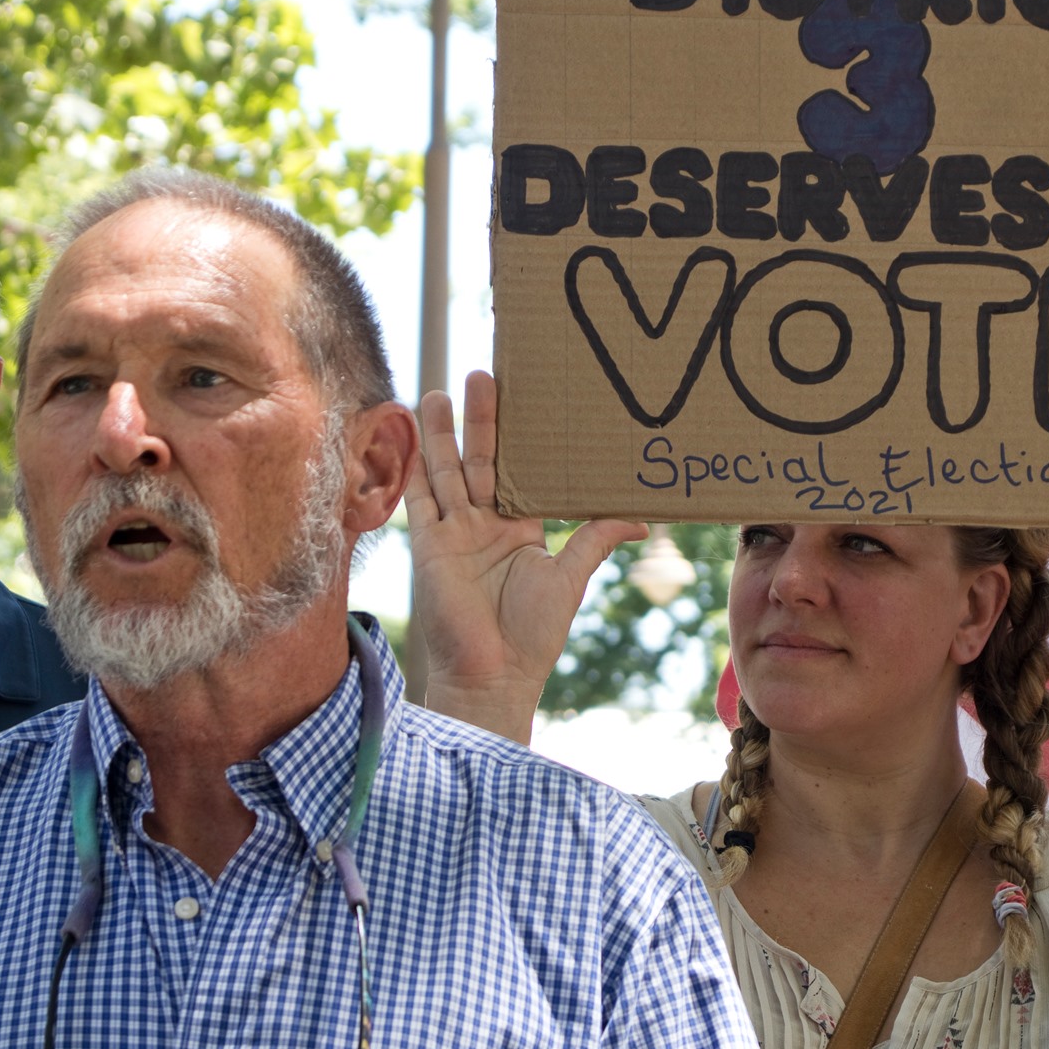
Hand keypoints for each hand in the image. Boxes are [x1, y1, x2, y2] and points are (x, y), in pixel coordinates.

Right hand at [407, 371, 644, 740]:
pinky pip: (418, 501)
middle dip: (480, 420)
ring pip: (445, 472)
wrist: (496, 674)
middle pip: (479, 461)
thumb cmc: (535, 634)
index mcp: (519, 529)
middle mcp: (483, 526)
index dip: (515, 437)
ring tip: (439, 392)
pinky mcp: (429, 548)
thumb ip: (596, 539)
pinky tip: (406, 438)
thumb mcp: (571, 577)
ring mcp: (453, 534)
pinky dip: (412, 469)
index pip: (515, 471)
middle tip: (484, 374)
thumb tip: (641, 518)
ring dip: (441, 434)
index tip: (520, 397)